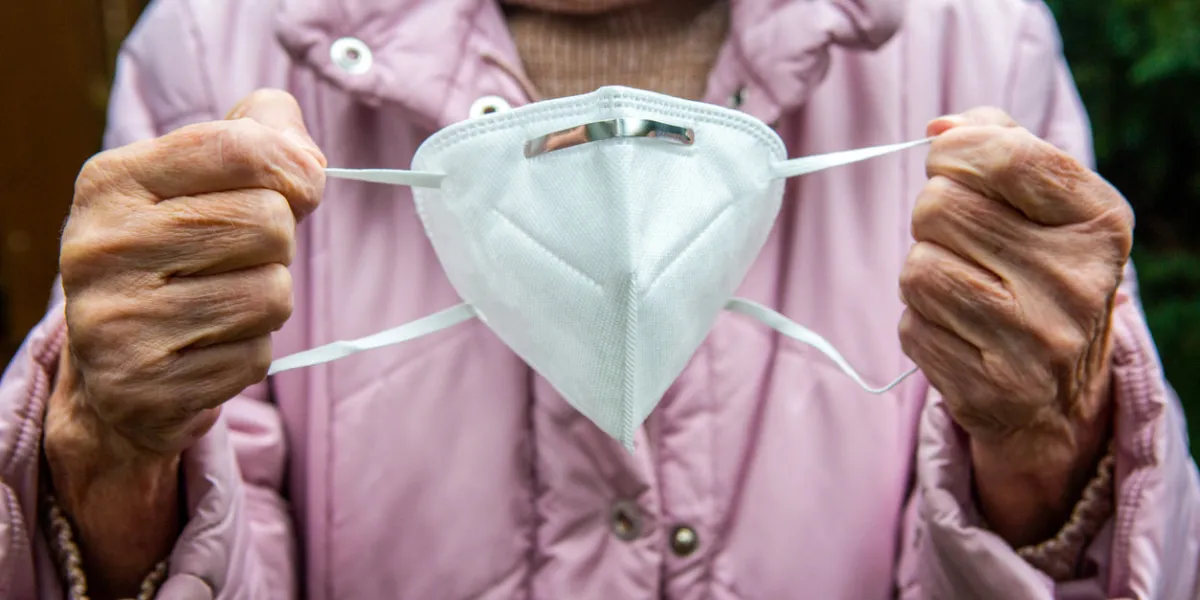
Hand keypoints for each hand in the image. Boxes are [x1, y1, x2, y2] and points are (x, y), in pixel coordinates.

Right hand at [43, 89, 324, 596]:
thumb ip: (256, 135)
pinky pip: (255, 357)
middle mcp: (101, 247)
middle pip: (267, 222)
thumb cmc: (175, 256)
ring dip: (267, 300)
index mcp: (112, 181)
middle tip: (242, 256)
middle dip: (278, 242)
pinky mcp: (146, 388)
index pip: (237, 147)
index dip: (295, 167)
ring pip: (271, 293)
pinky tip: (206, 346)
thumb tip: (305, 153)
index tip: (300, 185)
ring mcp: (117, 322)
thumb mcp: (194, 181)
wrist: (115, 371)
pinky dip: (249, 351)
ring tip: (220, 302)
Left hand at [898, 108, 1131, 543]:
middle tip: (961, 238)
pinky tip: (961, 331)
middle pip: (940, 207)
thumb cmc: (1038, 273)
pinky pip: (911, 325)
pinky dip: (921, 322)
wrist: (1059, 395)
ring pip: (918, 268)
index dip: (956, 150)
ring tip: (964, 287)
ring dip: (923, 270)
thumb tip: (940, 128)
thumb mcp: (1046, 204)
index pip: (1007, 155)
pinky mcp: (991, 387)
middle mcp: (1076, 282)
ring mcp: (1035, 341)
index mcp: (1098, 222)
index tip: (950, 160)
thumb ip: (1000, 145)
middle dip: (932, 214)